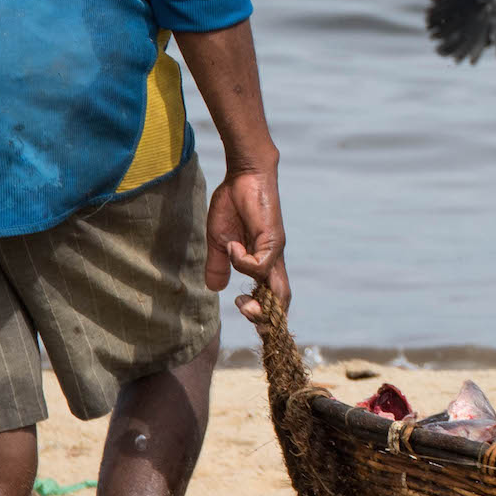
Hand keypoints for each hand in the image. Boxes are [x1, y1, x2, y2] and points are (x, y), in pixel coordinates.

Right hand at [205, 156, 288, 318]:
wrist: (244, 175)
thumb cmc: (233, 204)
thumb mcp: (220, 240)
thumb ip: (219, 265)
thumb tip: (215, 289)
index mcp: (262, 263)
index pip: (270, 298)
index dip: (262, 313)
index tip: (241, 309)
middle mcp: (273, 261)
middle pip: (280, 302)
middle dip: (266, 320)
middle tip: (245, 313)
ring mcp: (275, 252)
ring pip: (278, 292)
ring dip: (260, 305)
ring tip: (242, 303)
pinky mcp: (273, 240)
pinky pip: (260, 266)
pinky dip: (242, 263)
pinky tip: (233, 247)